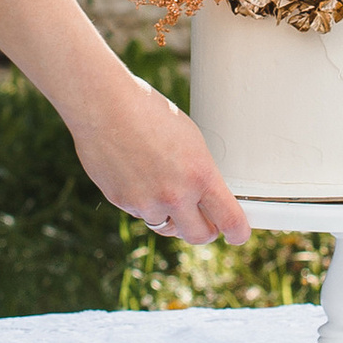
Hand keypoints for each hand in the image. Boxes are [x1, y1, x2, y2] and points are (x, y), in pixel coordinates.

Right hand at [71, 64, 250, 247]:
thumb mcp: (191, 141)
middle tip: (205, 221)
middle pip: (199, 236)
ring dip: (170, 214)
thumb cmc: (150, 114)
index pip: (230, 220)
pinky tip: (138, 174)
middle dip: (205, 231)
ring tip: (164, 185)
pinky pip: (140, 212)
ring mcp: (146, 203)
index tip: (237, 234)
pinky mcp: (122, 202)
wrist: (105, 106)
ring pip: (167, 225)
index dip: (238, 232)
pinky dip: (143, 202)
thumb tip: (207, 198)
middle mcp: (175, 195)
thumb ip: (200, 175)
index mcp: (200, 175)